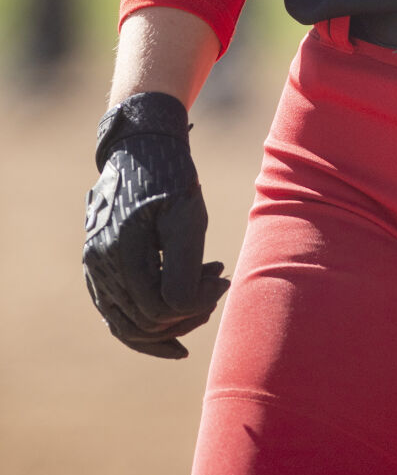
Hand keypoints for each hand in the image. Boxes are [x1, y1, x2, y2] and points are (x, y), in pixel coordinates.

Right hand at [83, 92, 228, 358]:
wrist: (142, 148)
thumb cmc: (170, 177)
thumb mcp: (187, 214)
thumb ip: (184, 266)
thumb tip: (185, 307)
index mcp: (121, 251)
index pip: (160, 308)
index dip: (197, 303)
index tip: (223, 276)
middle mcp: (100, 265)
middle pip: (144, 323)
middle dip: (188, 314)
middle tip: (217, 286)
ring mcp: (95, 269)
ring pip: (127, 326)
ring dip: (170, 323)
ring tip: (204, 301)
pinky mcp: (98, 268)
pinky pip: (116, 314)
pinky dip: (147, 324)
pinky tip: (176, 323)